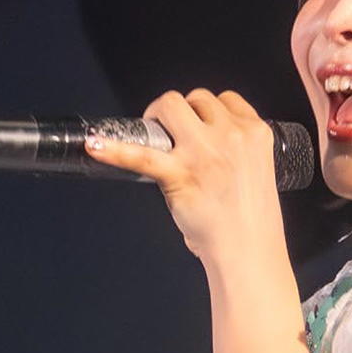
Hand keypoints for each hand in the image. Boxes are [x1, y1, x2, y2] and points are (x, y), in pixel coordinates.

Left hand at [84, 89, 285, 268]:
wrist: (248, 255)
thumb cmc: (251, 225)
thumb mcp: (254, 173)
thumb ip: (232, 152)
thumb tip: (200, 148)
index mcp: (256, 134)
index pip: (226, 100)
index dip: (209, 112)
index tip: (200, 125)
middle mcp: (232, 136)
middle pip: (198, 97)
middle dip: (183, 113)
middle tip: (172, 134)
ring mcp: (204, 153)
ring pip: (171, 105)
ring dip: (158, 117)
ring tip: (152, 138)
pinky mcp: (180, 175)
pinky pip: (140, 153)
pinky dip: (114, 149)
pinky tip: (96, 145)